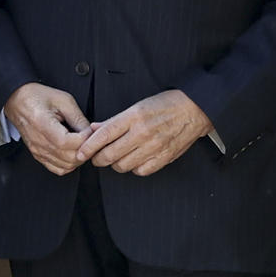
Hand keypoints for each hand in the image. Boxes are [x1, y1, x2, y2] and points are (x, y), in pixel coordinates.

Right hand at [3, 82, 90, 175]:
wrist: (17, 100)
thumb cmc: (37, 97)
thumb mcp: (63, 100)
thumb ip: (78, 118)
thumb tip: (91, 133)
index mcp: (43, 124)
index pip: (69, 143)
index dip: (85, 139)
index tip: (90, 131)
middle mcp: (39, 142)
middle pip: (69, 158)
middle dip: (85, 150)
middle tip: (90, 138)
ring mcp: (37, 150)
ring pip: (66, 166)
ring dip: (78, 158)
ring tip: (82, 145)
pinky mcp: (38, 155)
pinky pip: (57, 169)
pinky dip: (69, 164)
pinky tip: (72, 152)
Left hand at [76, 90, 211, 175]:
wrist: (194, 110)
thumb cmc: (164, 105)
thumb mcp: (136, 106)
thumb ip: (114, 120)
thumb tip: (94, 129)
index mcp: (133, 117)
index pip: (104, 135)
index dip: (89, 147)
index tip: (81, 153)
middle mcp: (142, 133)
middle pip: (110, 154)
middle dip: (98, 159)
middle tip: (96, 158)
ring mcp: (154, 146)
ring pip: (123, 165)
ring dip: (115, 164)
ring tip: (115, 158)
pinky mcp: (164, 157)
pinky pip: (141, 171)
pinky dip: (133, 168)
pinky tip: (133, 161)